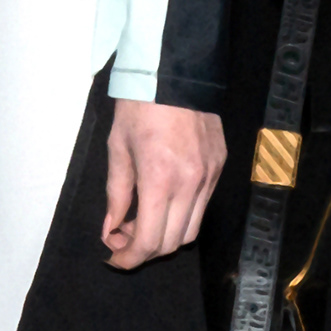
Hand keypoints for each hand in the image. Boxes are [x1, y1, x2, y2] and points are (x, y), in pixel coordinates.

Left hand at [102, 100, 224, 268]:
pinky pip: (202, 206)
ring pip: (191, 230)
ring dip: (165, 235)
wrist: (175, 73)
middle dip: (144, 249)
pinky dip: (181, 215)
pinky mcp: (219, 167)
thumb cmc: (139, 108)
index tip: (114, 256)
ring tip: (143, 219)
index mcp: (160, 180)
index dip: (129, 257)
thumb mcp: (118, 149)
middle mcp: (191, 184)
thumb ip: (116, 194)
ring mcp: (209, 176)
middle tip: (123, 237)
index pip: (150, 241)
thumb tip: (111, 229)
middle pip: (172, 243)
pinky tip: (164, 201)